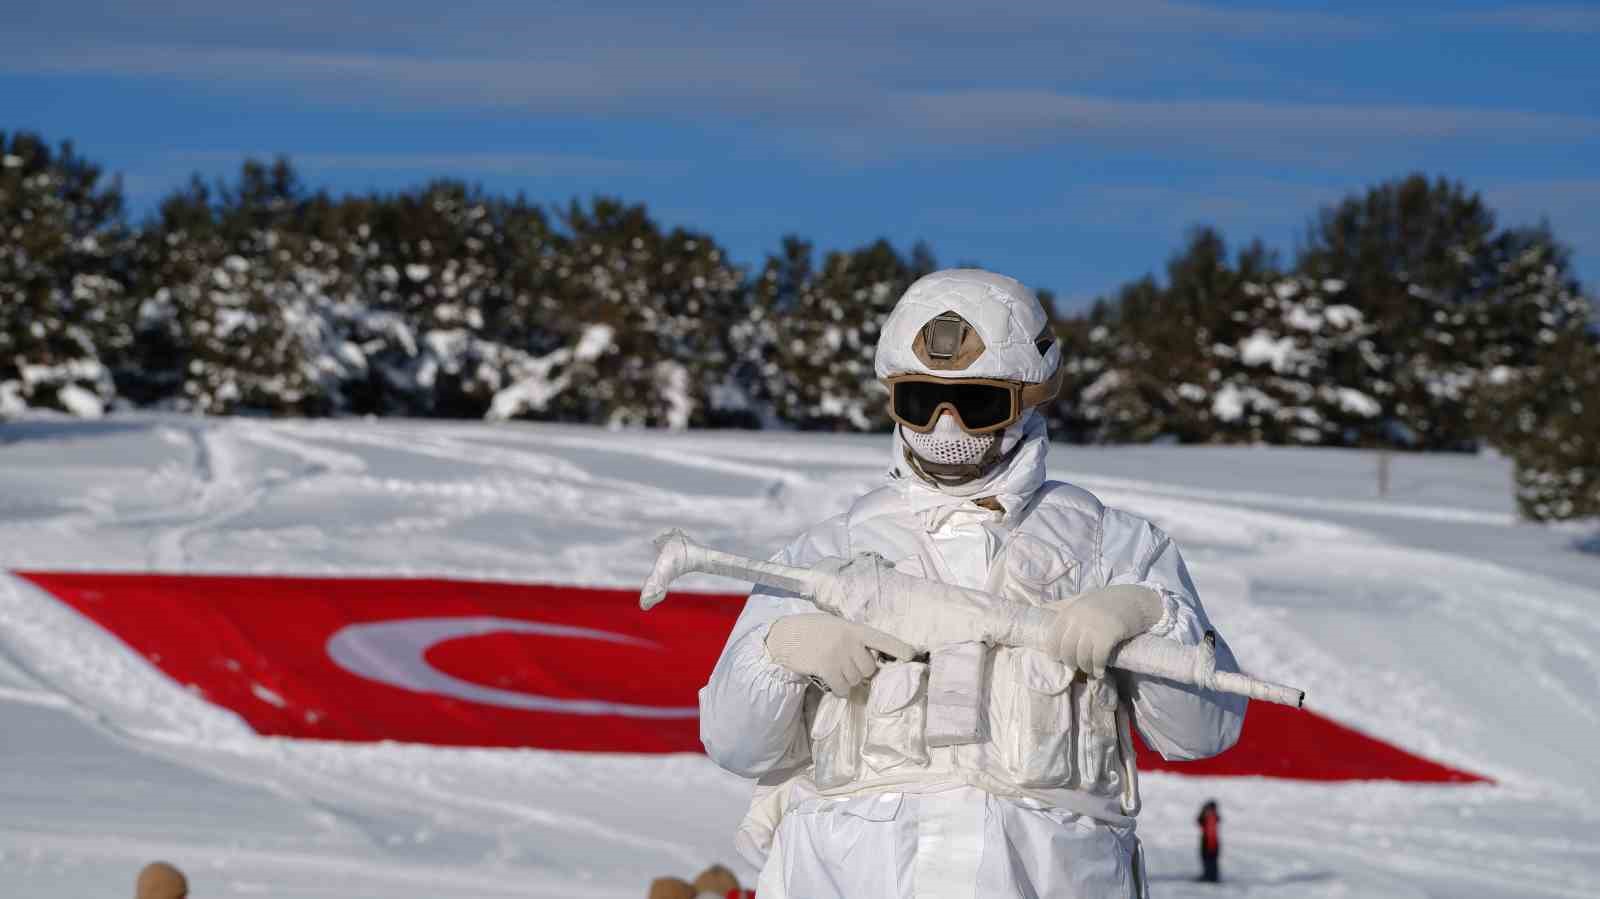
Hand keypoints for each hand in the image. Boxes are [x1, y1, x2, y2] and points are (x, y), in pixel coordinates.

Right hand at [764, 613, 916, 694]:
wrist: (785, 635)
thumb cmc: (810, 630)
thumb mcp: (835, 626)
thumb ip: (852, 638)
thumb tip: (869, 659)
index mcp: (854, 628)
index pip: (882, 639)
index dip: (898, 648)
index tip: (912, 656)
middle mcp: (849, 640)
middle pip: (869, 668)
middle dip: (860, 671)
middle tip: (846, 666)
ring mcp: (838, 654)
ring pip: (856, 679)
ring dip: (848, 680)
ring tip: (834, 670)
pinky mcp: (827, 667)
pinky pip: (843, 687)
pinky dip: (840, 690)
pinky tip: (830, 682)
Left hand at [1046, 585, 1163, 677]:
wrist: (1135, 599)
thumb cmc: (1107, 601)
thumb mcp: (1082, 599)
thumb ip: (1063, 605)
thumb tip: (1040, 607)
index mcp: (1069, 611)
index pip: (1052, 638)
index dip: (1054, 653)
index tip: (1060, 659)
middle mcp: (1078, 619)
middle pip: (1066, 651)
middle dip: (1071, 663)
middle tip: (1078, 667)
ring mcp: (1093, 627)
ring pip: (1082, 657)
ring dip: (1086, 668)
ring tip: (1091, 670)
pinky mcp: (1108, 635)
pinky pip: (1098, 659)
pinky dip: (1098, 668)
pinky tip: (1101, 672)